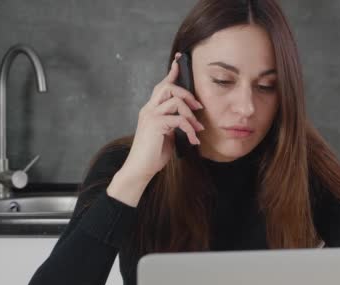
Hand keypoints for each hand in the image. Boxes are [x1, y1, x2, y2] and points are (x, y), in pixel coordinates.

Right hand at [121, 52, 204, 181]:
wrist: (140, 169)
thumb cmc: (153, 154)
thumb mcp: (167, 135)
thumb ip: (174, 123)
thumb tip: (188, 120)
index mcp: (151, 109)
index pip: (161, 85)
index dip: (171, 73)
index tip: (179, 61)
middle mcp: (149, 109)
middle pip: (168, 87)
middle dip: (187, 93)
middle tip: (199, 108)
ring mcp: (150, 116)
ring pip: (175, 101)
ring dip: (191, 115)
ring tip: (197, 129)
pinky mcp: (155, 125)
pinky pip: (178, 119)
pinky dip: (190, 129)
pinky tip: (193, 140)